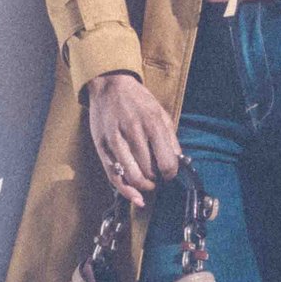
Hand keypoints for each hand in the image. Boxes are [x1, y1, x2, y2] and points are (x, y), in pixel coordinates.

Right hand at [85, 71, 180, 205]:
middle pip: (149, 171)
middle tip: (157, 178)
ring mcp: (115, 140)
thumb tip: (179, 161)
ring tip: (148, 183)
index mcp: (152, 123)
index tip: (169, 175)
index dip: (171, 174)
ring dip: (143, 186)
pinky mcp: (102, 146)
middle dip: (156, 180)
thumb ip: (171, 138)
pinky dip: (126, 190)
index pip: (167, 162)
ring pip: (132, 176)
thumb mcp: (160, 112)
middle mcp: (134, 132)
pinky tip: (135, 196)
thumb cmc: (138, 100)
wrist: (109, 84)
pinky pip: (114, 175)